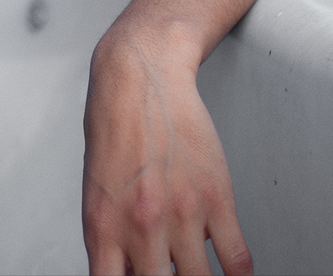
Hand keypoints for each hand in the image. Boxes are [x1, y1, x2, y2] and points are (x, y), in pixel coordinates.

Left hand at [81, 28, 251, 275]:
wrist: (138, 76)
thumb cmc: (112, 127)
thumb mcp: (96, 187)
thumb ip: (111, 235)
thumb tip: (125, 271)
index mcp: (102, 225)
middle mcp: (141, 225)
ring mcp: (181, 213)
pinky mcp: (216, 199)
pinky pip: (236, 259)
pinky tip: (232, 275)